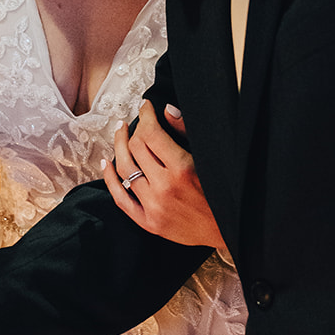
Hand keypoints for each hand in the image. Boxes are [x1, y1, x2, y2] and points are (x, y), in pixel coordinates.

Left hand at [103, 101, 227, 252]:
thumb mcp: (209, 156)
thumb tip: (166, 110)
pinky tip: (106, 163)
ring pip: (124, 169)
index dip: (146, 114)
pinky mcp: (148, 223)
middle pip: (135, 148)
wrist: (228, 229)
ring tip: (121, 133)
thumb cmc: (222, 190)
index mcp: (183, 168)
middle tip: (137, 122)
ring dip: (119, 147)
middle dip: (134, 129)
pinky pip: (120, 199)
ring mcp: (153, 207)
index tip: (146, 106)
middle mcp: (164, 188)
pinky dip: (109, 179)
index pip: (151, 134)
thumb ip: (185, 132)